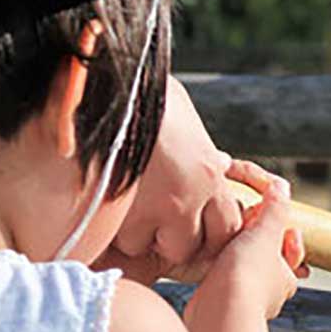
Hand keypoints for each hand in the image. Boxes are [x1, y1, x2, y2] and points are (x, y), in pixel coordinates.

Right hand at [93, 75, 242, 284]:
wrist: (117, 83)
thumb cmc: (153, 97)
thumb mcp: (192, 127)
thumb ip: (207, 155)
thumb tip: (222, 163)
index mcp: (211, 174)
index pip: (225, 229)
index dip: (206, 232)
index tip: (190, 224)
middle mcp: (189, 196)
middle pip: (187, 248)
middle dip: (170, 239)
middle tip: (153, 220)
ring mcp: (153, 205)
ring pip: (145, 246)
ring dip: (135, 234)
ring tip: (125, 208)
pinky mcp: (119, 209)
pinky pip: (115, 238)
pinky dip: (108, 228)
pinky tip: (106, 205)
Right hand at [203, 178, 306, 319]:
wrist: (218, 312)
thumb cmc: (247, 277)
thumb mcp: (266, 231)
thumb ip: (275, 208)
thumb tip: (282, 187)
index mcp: (286, 278)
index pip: (293, 252)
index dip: (283, 233)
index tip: (269, 223)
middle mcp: (269, 295)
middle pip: (266, 260)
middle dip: (256, 243)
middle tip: (246, 229)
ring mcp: (244, 302)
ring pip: (243, 271)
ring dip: (235, 256)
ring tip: (226, 241)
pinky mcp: (220, 306)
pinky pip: (222, 282)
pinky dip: (217, 270)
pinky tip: (208, 260)